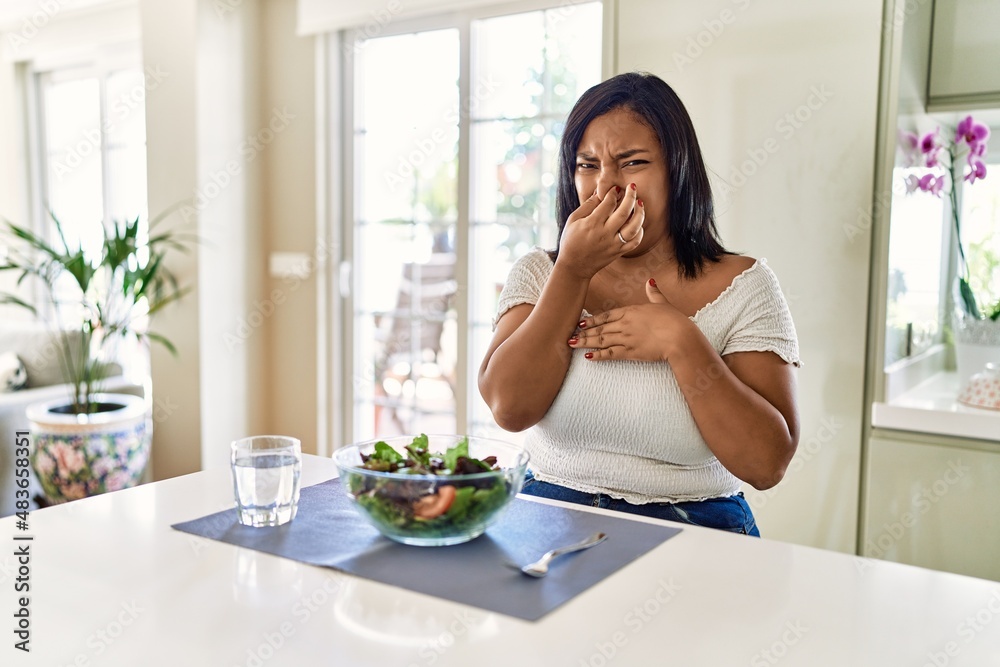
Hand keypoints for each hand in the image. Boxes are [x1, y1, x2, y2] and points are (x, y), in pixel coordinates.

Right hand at [556, 185, 644, 279]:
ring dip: (640, 213)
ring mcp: (613, 244)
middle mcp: (605, 234)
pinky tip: (638, 222)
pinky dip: (640, 231)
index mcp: (592, 224)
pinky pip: (635, 241)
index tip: (616, 188)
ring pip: (633, 227)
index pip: (608, 203)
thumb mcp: (573, 220)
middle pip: (624, 212)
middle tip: (632, 187)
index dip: (614, 193)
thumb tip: (600, 192)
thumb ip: (587, 205)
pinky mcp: (618, 252)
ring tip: (640, 203)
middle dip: (631, 196)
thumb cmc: (570, 241)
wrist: (573, 267)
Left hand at [569, 278, 689, 360]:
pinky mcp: (630, 352)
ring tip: (572, 345)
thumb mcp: (662, 303)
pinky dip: (598, 356)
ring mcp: (625, 338)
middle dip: (583, 333)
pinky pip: (610, 354)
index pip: (606, 316)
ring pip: (600, 341)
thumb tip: (650, 281)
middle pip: (599, 329)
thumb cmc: (674, 320)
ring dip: (585, 343)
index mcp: (630, 311)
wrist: (679, 337)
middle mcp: (624, 324)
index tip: (580, 323)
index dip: (592, 320)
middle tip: (569, 336)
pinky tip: (588, 357)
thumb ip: (654, 293)